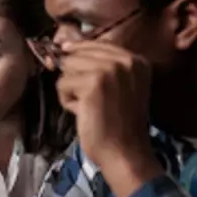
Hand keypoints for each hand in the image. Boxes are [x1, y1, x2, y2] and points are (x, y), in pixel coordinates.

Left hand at [56, 41, 159, 196]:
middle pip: (76, 54)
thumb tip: (63, 46)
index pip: (93, 44)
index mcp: (135, 59)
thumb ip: (98, 65)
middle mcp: (125, 60)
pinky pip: (61, 84)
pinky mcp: (92, 84)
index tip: (70, 64)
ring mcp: (109, 70)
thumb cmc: (117, 123)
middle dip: (74, 77)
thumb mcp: (117, 86)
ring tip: (88, 106)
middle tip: (90, 100)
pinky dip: (66, 101)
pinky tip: (83, 113)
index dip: (76, 54)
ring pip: (66, 68)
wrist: (124, 152)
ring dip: (70, 89)